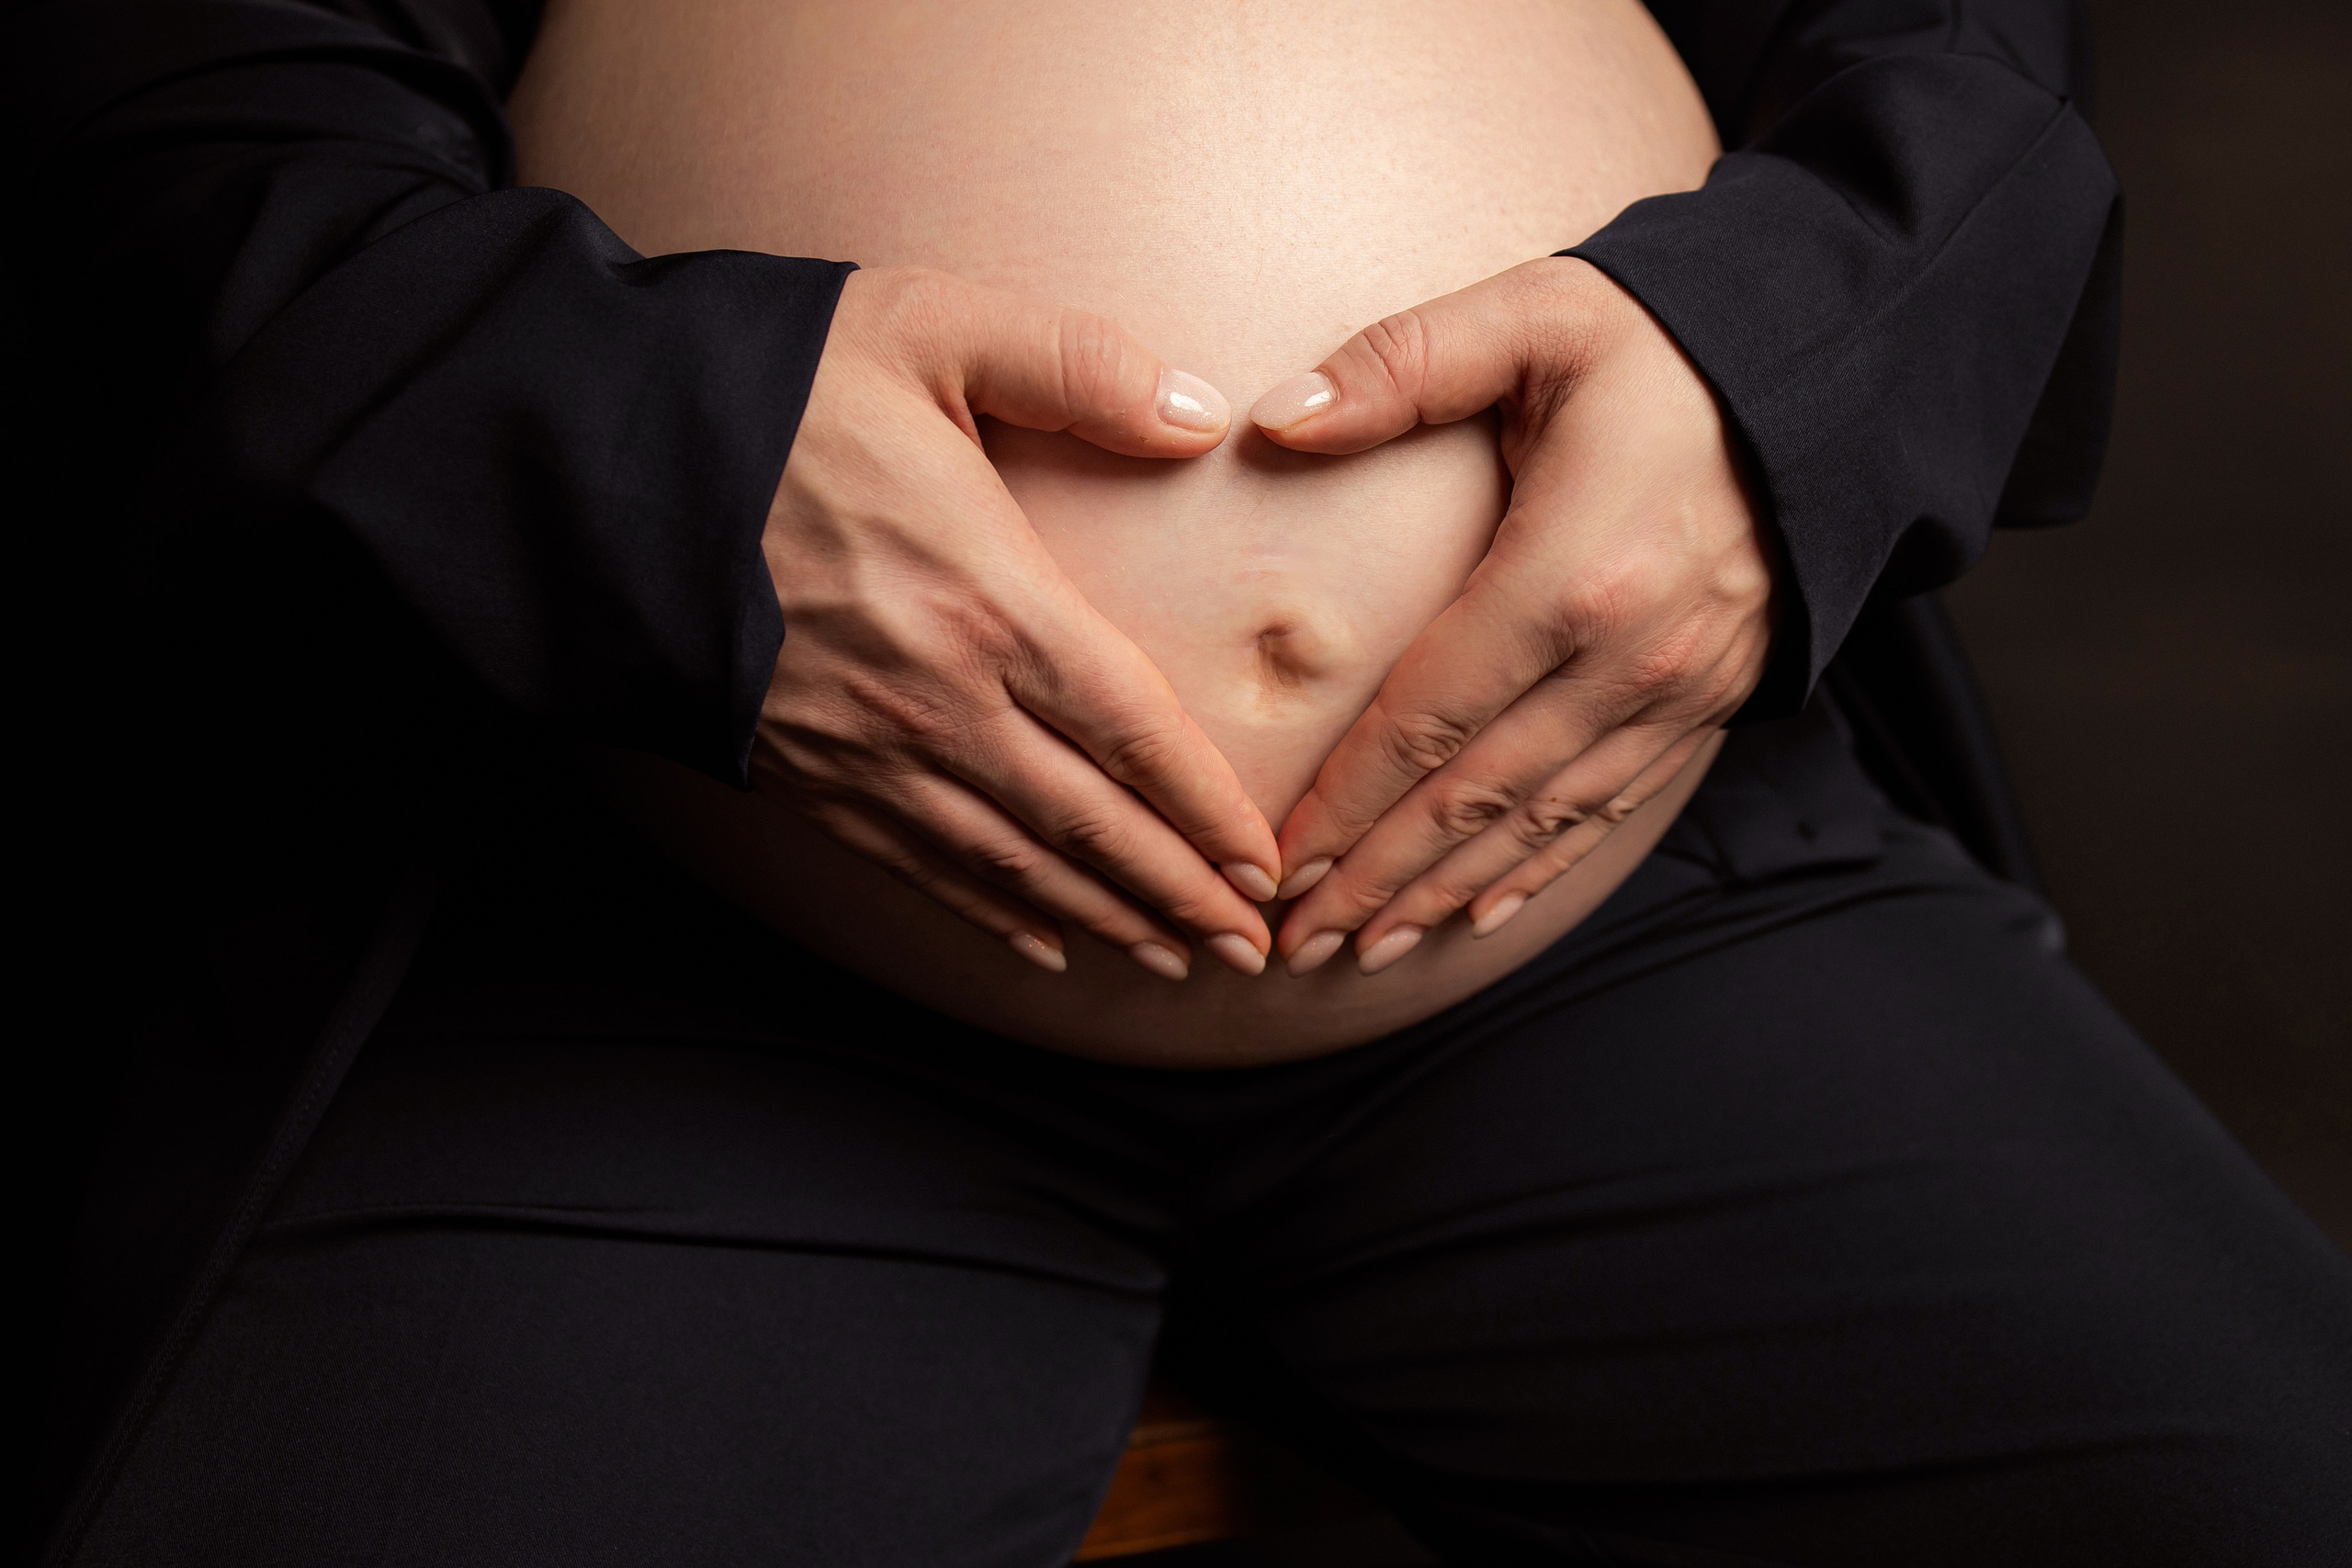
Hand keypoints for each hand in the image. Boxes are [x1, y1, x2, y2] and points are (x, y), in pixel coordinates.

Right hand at [756, 266, 1279, 980]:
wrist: (591, 464)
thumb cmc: (770, 389)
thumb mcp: (932, 330)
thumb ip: (1077, 365)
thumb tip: (1197, 416)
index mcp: (990, 599)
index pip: (1133, 730)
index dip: (1205, 809)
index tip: (1263, 864)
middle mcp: (939, 699)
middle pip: (1087, 824)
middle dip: (1178, 895)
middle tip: (1249, 949)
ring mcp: (868, 751)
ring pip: (1011, 866)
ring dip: (1102, 922)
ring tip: (1174, 961)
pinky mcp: (805, 775)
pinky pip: (918, 868)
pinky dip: (990, 916)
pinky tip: (1041, 946)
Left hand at [1253, 257, 1774, 975]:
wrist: (1832, 374)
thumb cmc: (1664, 343)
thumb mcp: (1536, 315)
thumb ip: (1400, 365)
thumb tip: (1276, 423)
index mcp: (1574, 571)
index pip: (1430, 715)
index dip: (1349, 800)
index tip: (1277, 860)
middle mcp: (1632, 657)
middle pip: (1475, 796)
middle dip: (1378, 878)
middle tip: (1293, 943)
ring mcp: (1680, 691)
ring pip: (1539, 822)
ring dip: (1445, 893)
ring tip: (1363, 948)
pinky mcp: (1711, 704)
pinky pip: (1607, 809)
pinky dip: (1536, 868)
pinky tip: (1476, 912)